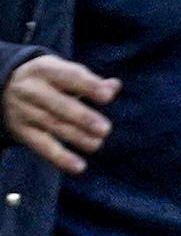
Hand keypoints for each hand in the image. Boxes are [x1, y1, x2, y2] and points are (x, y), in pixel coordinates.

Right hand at [3, 55, 119, 173]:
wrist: (5, 87)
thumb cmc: (50, 80)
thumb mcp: (65, 72)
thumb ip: (91, 80)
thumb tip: (114, 87)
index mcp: (46, 69)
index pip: (70, 77)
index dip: (90, 86)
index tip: (108, 96)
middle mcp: (31, 90)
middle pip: (59, 105)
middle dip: (83, 117)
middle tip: (105, 129)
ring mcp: (24, 112)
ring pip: (52, 126)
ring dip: (77, 137)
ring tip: (97, 144)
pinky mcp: (21, 132)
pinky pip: (41, 146)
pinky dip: (60, 158)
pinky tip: (79, 166)